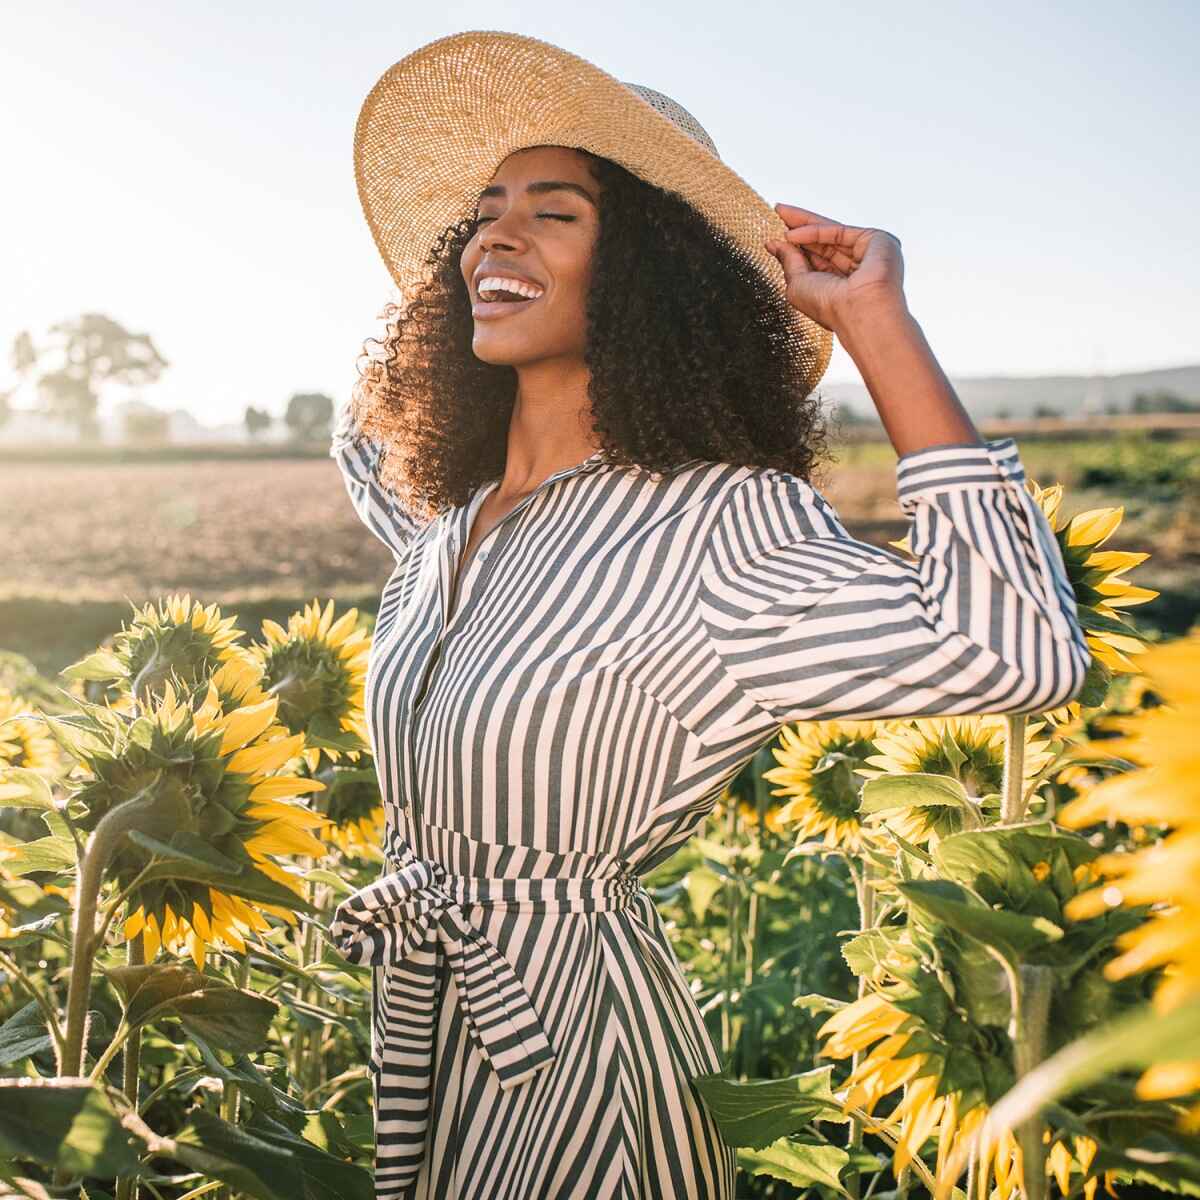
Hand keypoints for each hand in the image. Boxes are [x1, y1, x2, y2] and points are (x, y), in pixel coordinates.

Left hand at [764, 203, 906, 334]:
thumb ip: (788, 261)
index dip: (796, 245)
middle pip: (824, 242)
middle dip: (799, 227)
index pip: (816, 259)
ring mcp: (867, 254)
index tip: (774, 234)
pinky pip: (839, 231)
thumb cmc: (829, 308)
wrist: (856, 311)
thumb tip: (773, 243)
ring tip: (780, 214)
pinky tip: (793, 233)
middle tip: (778, 211)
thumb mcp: (798, 284)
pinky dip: (815, 230)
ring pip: (831, 232)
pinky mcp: (876, 240)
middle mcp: (855, 269)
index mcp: (839, 285)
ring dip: (804, 223)